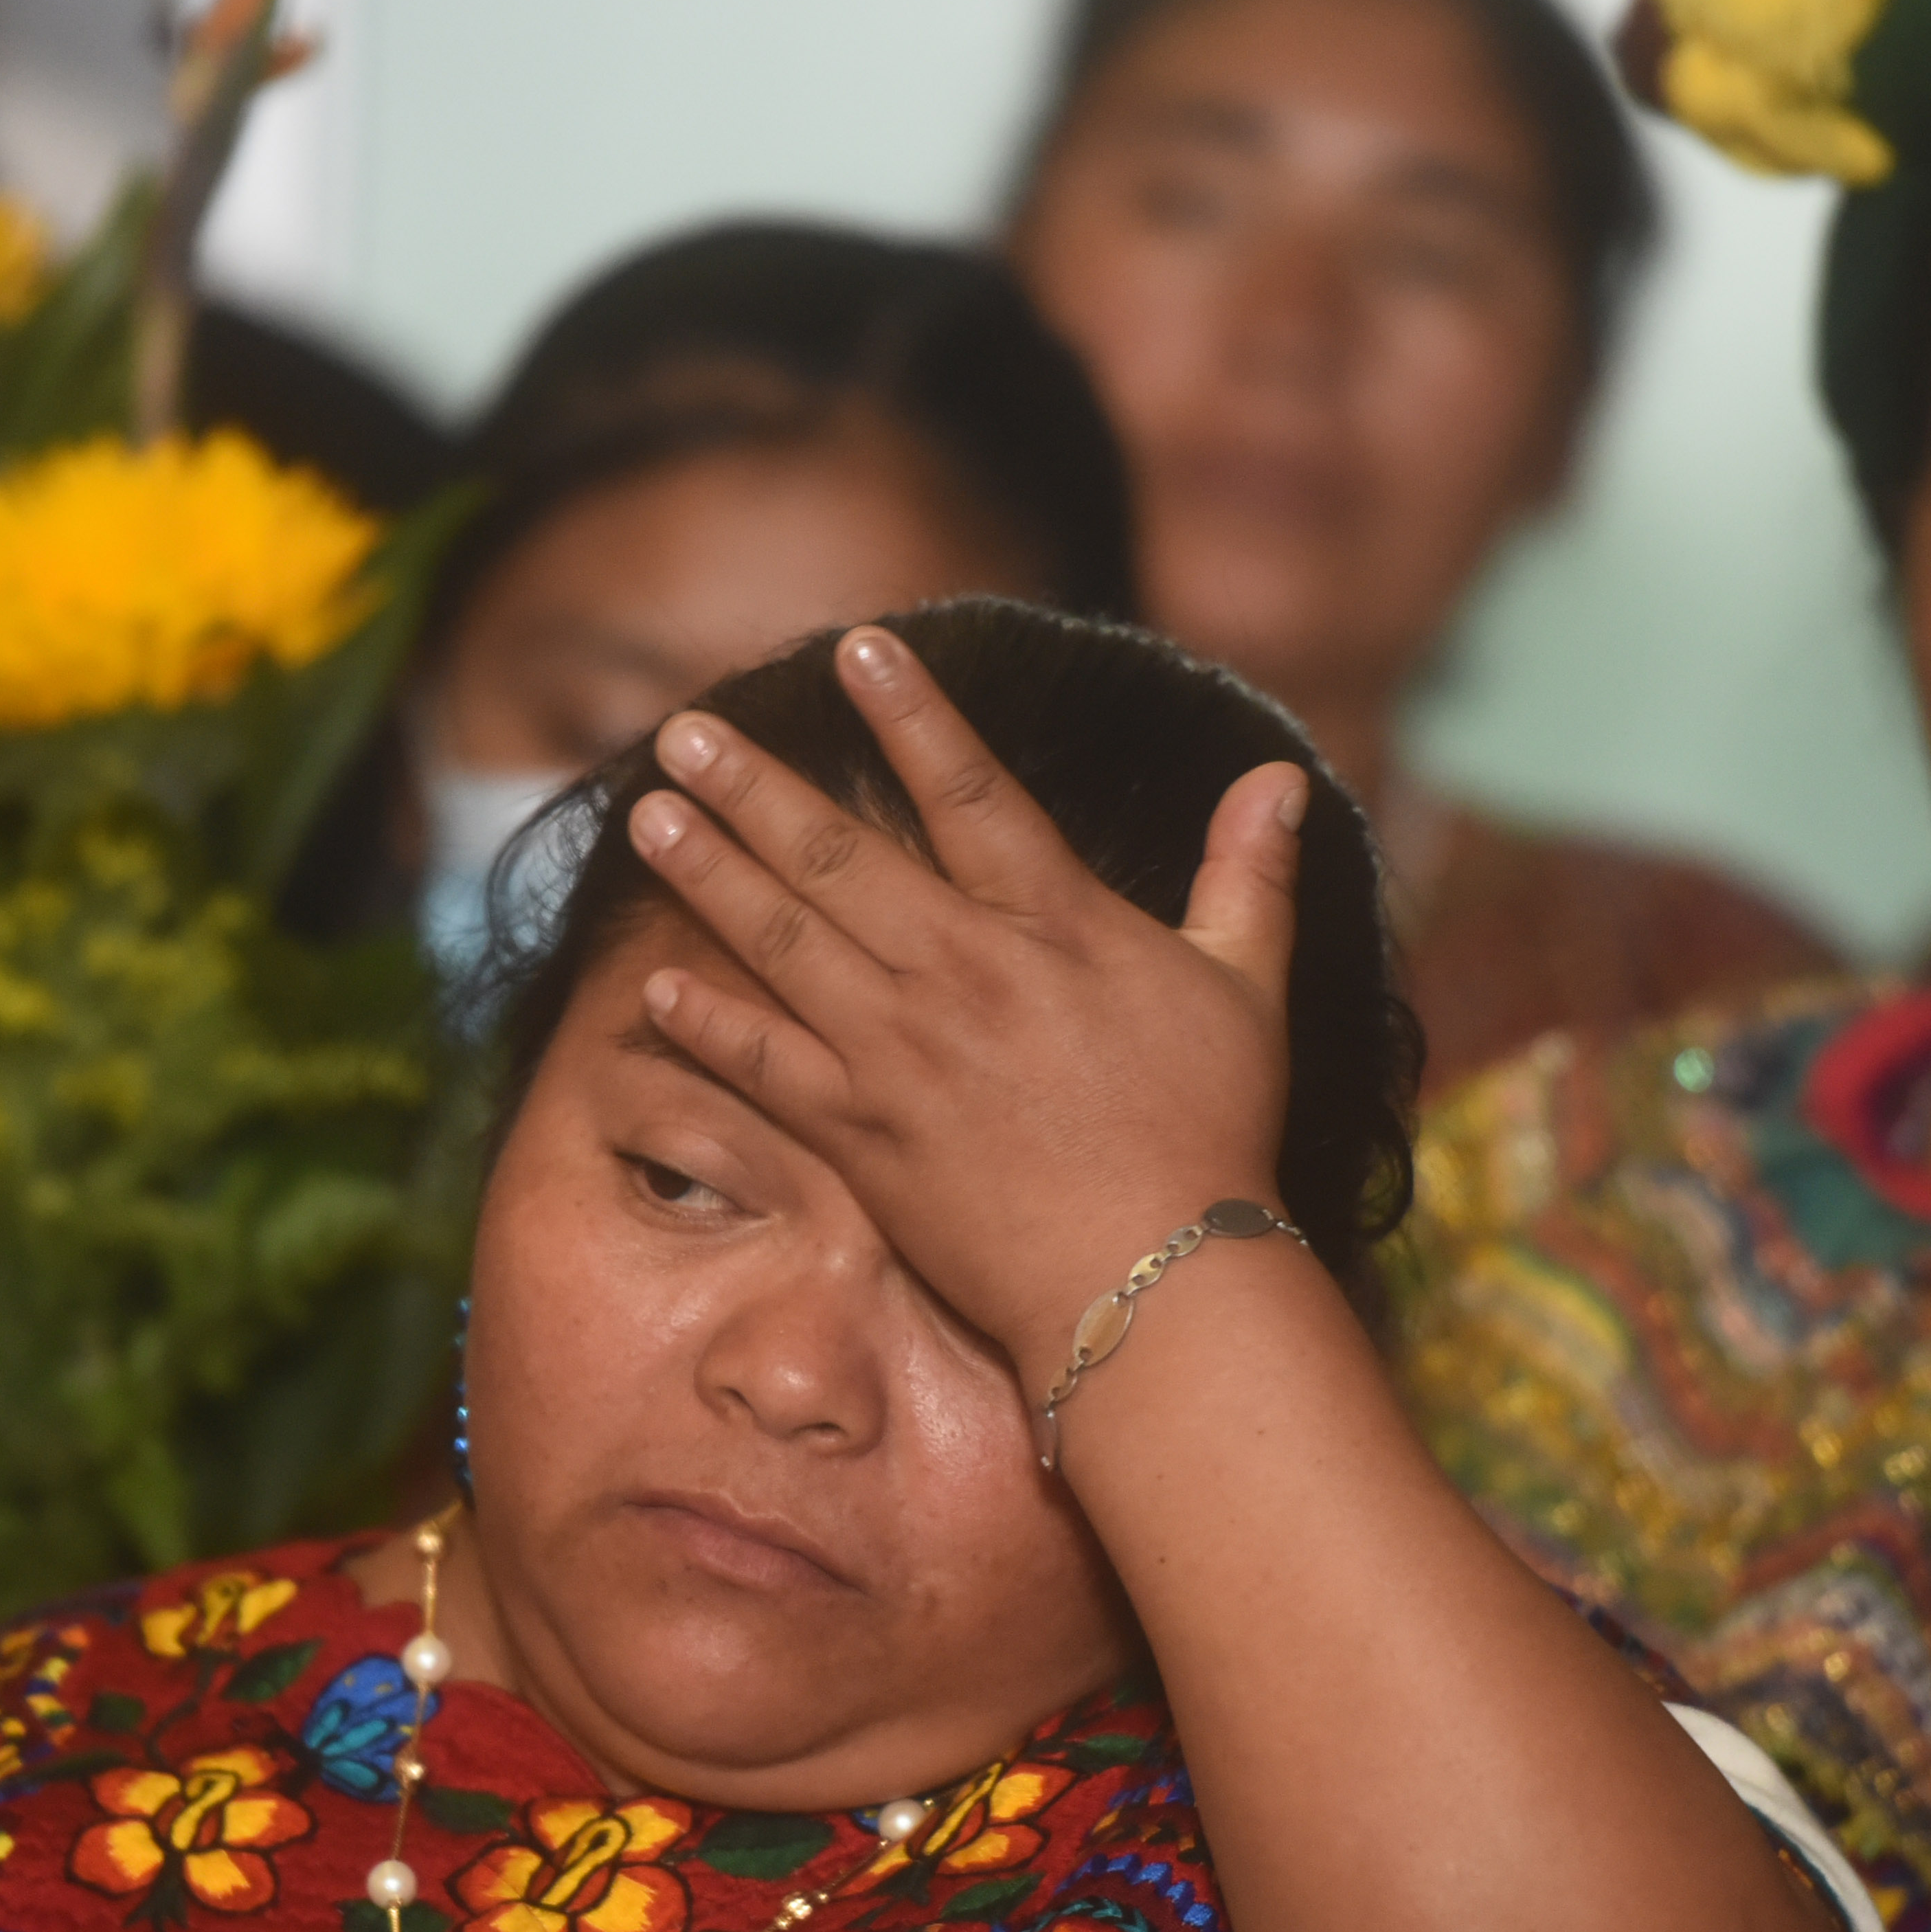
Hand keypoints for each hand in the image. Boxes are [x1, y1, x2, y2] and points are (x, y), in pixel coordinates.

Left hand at [626, 625, 1312, 1395]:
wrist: (1154, 1281)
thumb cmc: (1213, 1136)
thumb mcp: (1249, 991)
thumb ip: (1249, 877)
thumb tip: (1281, 775)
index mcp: (1053, 924)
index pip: (968, 789)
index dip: (910, 715)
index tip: (854, 651)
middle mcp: (962, 970)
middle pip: (837, 855)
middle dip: (754, 785)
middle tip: (683, 729)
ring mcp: (902, 1052)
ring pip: (785, 941)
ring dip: (710, 872)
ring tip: (649, 812)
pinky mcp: (865, 1136)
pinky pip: (767, 1066)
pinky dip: (710, 1024)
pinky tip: (656, 982)